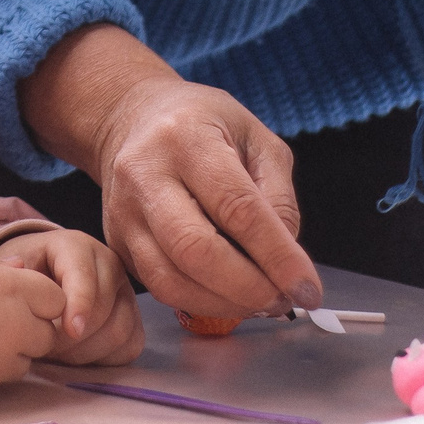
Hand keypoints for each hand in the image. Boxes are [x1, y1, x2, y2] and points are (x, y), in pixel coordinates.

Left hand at [0, 230, 143, 365]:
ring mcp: (125, 292)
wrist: (44, 277)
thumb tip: (17, 268)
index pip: (85, 275)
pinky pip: (130, 345)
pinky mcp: (133, 318)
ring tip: (58, 355)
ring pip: (119, 329)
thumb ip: (9, 271)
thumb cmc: (27, 272)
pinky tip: (80, 359)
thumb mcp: (14, 266)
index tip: (69, 329)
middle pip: (104, 308)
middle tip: (46, 348)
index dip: (79, 304)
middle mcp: (108, 264)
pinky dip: (106, 359)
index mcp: (77, 246)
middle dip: (74, 337)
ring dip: (87, 351)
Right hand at [0, 252, 63, 400]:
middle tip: (1, 324)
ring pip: (26, 361)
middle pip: (47, 335)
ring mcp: (0, 359)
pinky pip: (0, 381)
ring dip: (13, 354)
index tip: (21, 300)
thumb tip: (21, 267)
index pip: (56, 299)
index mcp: (11, 288)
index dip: (41, 300)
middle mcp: (15, 325)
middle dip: (32, 330)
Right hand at [19, 25, 322, 318]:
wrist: (133, 119)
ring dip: (225, 304)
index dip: (276, 255)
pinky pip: (158, 287)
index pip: (236, 206)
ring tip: (260, 301)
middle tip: (284, 299)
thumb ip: (278, 195)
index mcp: (186, 137)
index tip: (307, 287)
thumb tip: (287, 260)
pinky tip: (228, 296)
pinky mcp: (116, 240)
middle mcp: (145, 173)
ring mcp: (124, 211)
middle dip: (249, 288)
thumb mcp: (256, 137)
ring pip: (171, 279)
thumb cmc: (203, 125)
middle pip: (196, 250)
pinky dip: (201, 303)